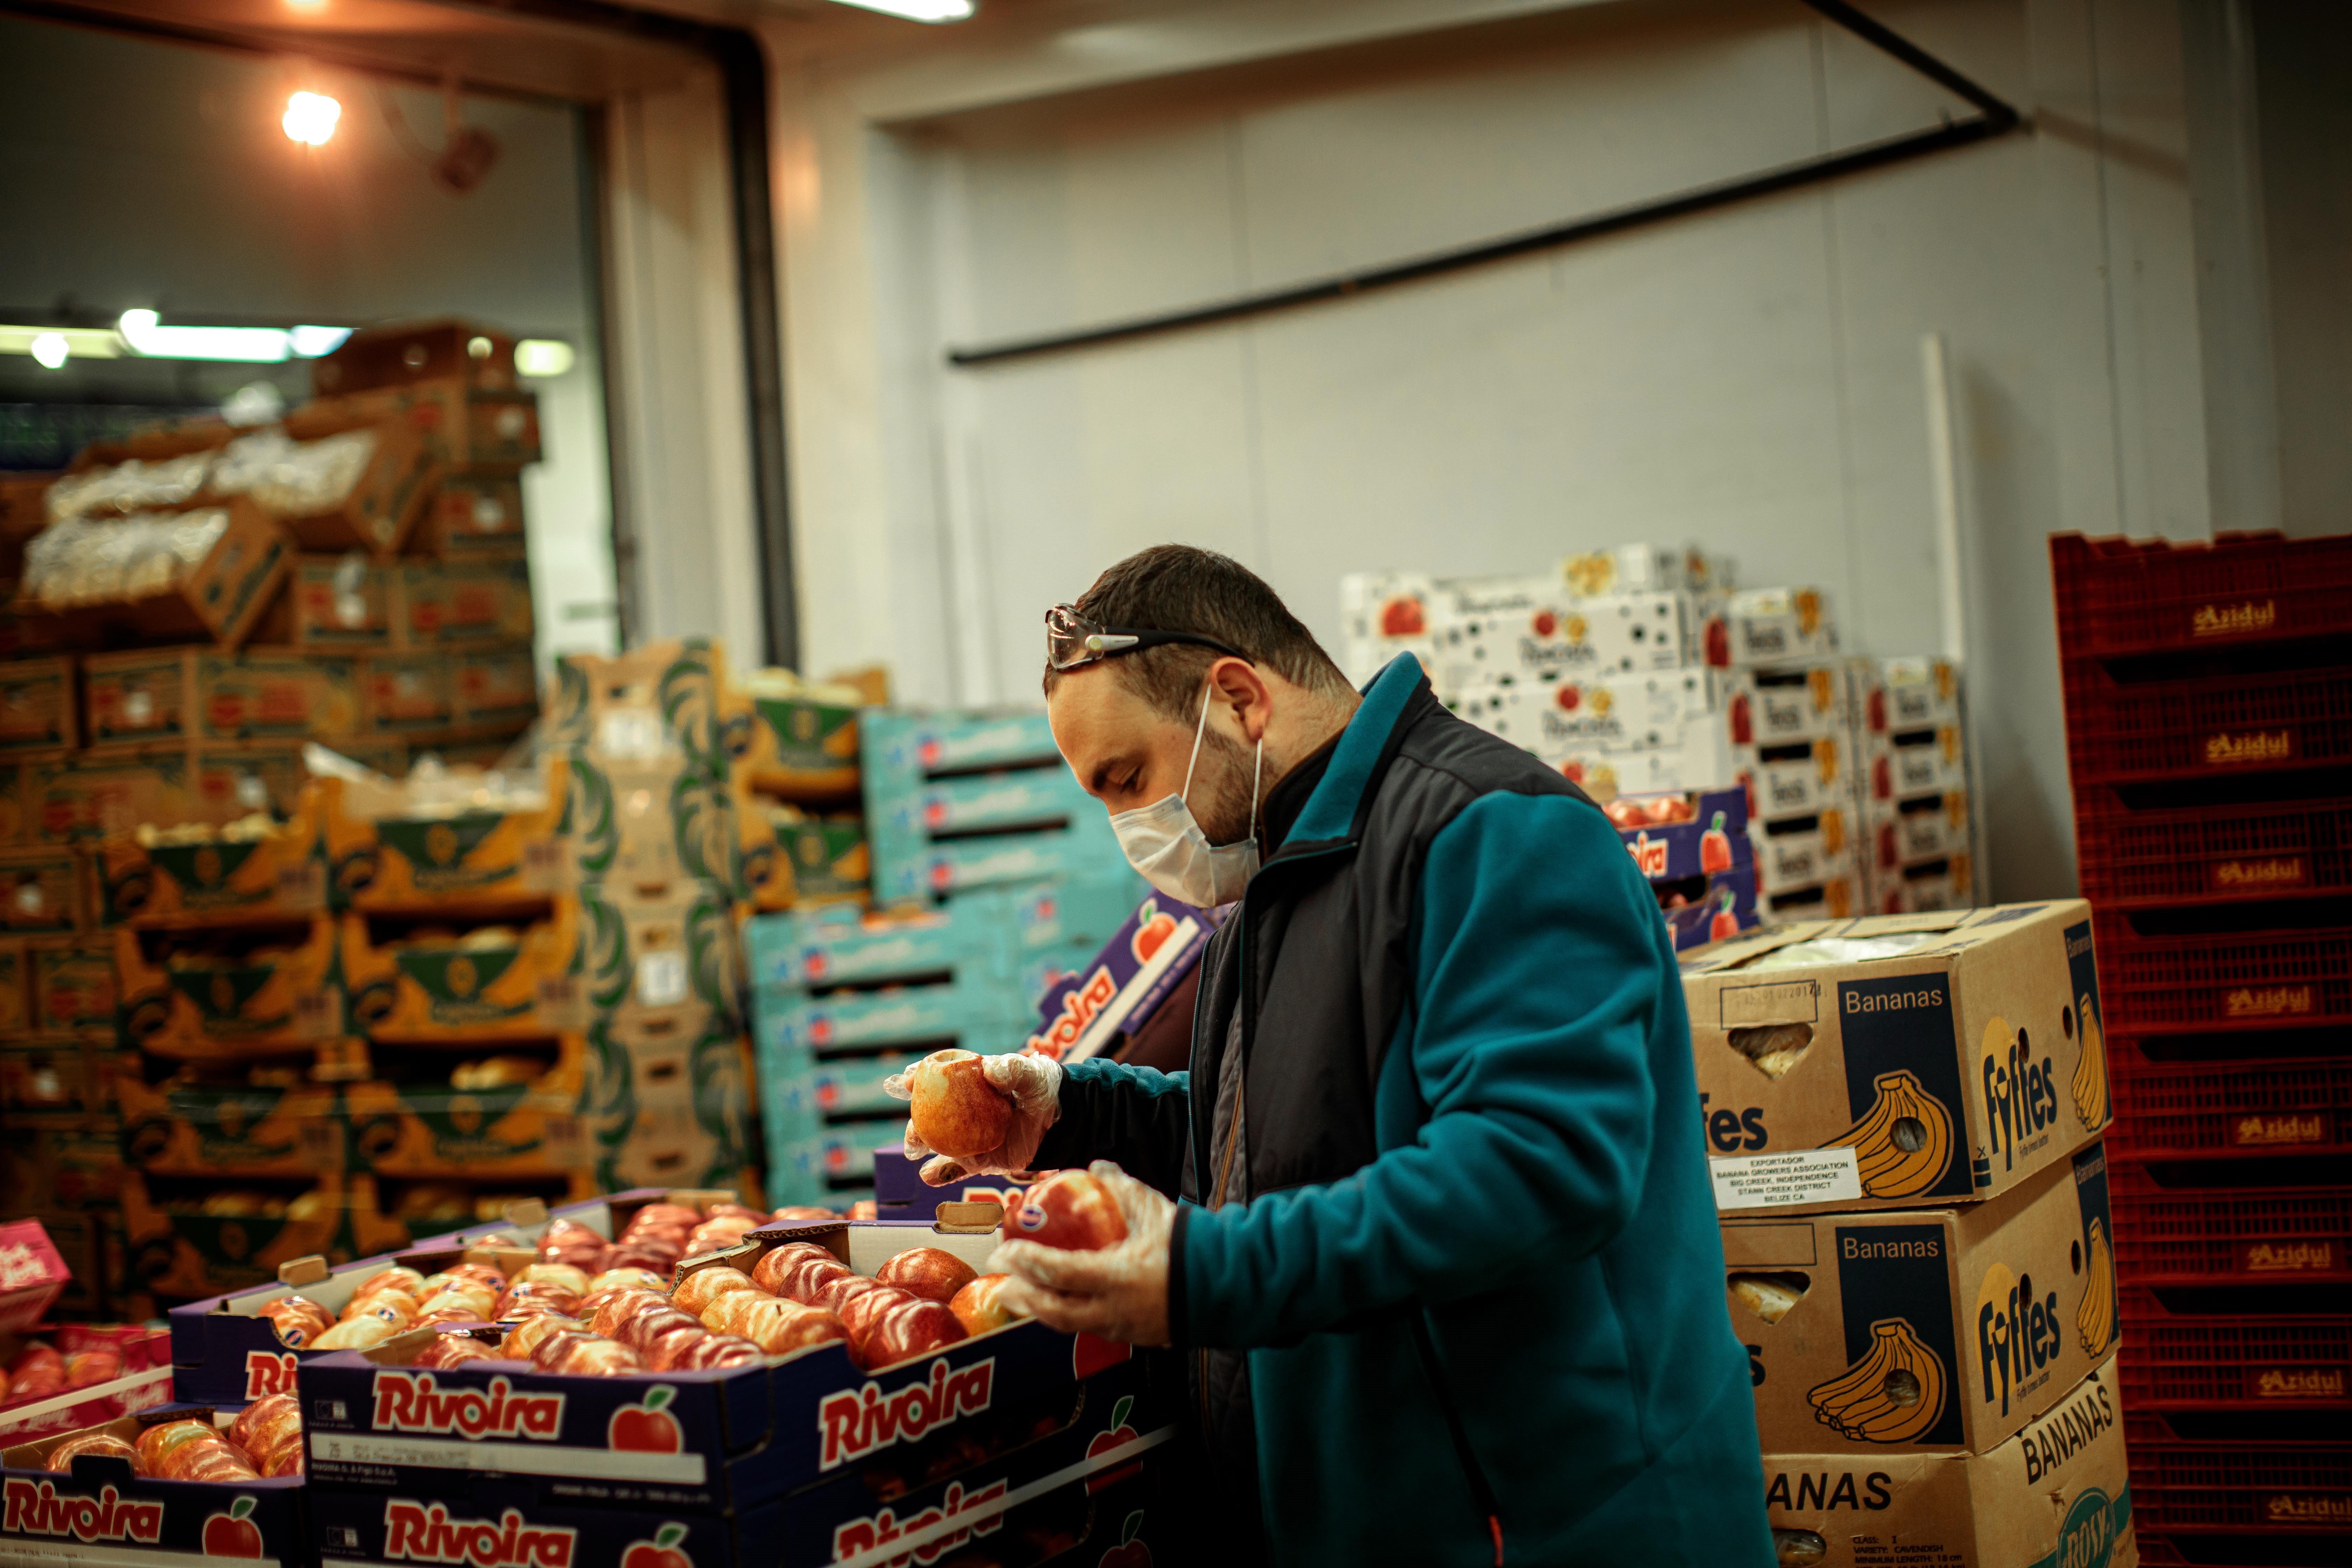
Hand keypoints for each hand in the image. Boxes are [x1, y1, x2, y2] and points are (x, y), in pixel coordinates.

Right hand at [882, 1048, 1063, 1185]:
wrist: (1058, 1122)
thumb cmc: (1039, 1090)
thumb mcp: (1030, 1074)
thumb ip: (1012, 1069)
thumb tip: (990, 1072)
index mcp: (967, 1083)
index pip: (937, 1078)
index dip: (919, 1077)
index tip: (907, 1080)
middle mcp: (960, 1111)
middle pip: (928, 1115)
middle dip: (914, 1121)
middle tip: (913, 1127)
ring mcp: (966, 1137)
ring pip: (935, 1143)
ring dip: (921, 1145)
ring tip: (915, 1150)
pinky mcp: (977, 1160)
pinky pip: (954, 1169)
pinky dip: (940, 1174)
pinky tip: (930, 1175)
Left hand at [987, 1161, 1172, 1346]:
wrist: (1223, 1285)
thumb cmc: (1186, 1246)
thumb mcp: (1152, 1210)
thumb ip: (1121, 1187)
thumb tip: (1097, 1165)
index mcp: (1117, 1277)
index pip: (1058, 1273)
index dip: (1026, 1263)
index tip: (1003, 1251)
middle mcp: (1113, 1308)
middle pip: (1054, 1311)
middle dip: (1022, 1296)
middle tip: (1000, 1281)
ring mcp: (1120, 1327)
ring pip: (1068, 1324)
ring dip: (1039, 1309)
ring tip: (1019, 1294)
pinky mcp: (1129, 1335)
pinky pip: (1087, 1327)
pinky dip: (1064, 1315)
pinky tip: (1056, 1303)